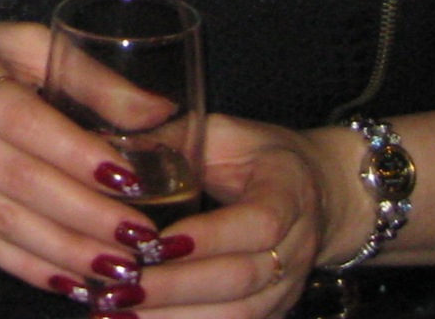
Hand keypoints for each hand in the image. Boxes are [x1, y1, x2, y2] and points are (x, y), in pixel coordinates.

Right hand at [0, 24, 201, 305]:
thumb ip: (87, 76)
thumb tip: (161, 113)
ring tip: (122, 268)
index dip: (76, 152)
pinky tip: (74, 282)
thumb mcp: (17, 45)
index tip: (130, 179)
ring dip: (67, 251)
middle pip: (19, 179)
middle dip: (86, 214)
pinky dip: (31, 269)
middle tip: (143, 237)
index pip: (24, 119)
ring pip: (4, 222)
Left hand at [132, 118, 351, 314]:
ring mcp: (288, 286)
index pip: (257, 224)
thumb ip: (176, 139)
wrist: (320, 194)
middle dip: (177, 287)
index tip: (156, 242)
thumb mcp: (226, 134)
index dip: (209, 238)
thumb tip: (114, 155)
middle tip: (123, 287)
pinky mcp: (273, 311)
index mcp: (288, 193)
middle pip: (241, 279)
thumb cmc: (261, 157)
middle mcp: (296, 248)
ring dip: (177, 318)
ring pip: (238, 314)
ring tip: (122, 311)